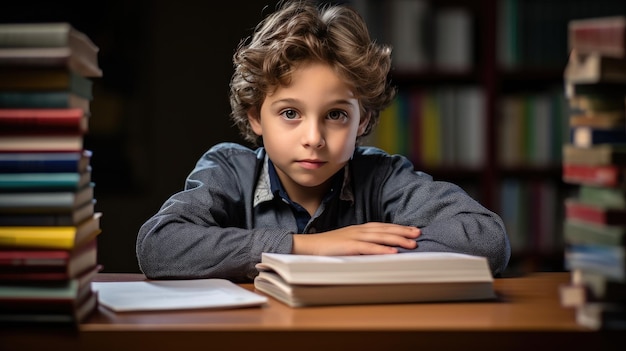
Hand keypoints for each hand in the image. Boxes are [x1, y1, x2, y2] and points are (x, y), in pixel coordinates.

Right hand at [292, 222, 419, 255]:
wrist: (307, 246)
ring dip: (397, 239)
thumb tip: (377, 248)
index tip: (413, 230)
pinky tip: (393, 252)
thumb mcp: (347, 243)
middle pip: (385, 229)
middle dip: (403, 231)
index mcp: (359, 229)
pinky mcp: (348, 247)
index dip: (398, 228)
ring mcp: (353, 237)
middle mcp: (358, 230)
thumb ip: (361, 244)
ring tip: (412, 243)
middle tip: (419, 234)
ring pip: (380, 237)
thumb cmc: (326, 247)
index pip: (383, 226)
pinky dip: (382, 249)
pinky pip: (368, 248)